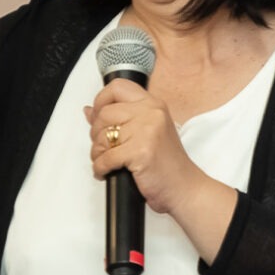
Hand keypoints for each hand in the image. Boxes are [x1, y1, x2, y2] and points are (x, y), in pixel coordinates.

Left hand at [85, 82, 202, 211]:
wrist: (185, 188)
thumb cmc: (167, 164)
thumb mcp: (147, 132)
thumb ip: (120, 118)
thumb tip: (89, 110)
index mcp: (154, 105)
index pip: (118, 87)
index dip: (101, 99)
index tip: (98, 115)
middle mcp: (151, 113)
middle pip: (105, 113)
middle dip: (96, 134)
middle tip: (104, 146)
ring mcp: (147, 131)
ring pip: (102, 136)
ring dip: (97, 153)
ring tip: (106, 161)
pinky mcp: (140, 152)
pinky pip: (105, 158)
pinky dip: (100, 168)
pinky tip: (106, 172)